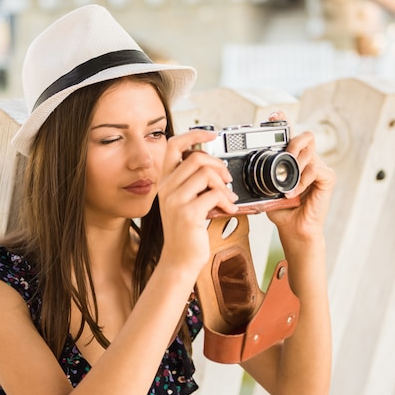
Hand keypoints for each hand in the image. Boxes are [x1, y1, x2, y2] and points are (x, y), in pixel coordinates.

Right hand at [157, 128, 238, 273]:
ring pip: (205, 173)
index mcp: (165, 182)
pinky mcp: (187, 214)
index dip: (193, 134)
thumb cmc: (185, 232)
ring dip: (224, 184)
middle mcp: (166, 188)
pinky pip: (213, 194)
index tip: (211, 135)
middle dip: (218, 165)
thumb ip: (192, 183)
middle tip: (227, 179)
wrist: (179, 259)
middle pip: (196, 158)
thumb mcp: (184, 202)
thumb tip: (214, 165)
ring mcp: (175, 201)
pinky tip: (229, 209)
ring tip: (228, 197)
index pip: (173, 145)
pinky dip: (226, 200)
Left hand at [266, 112, 335, 242]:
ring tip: (286, 186)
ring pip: (309, 153)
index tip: (274, 116)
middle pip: (306, 136)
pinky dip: (302, 180)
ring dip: (295, 168)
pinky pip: (315, 169)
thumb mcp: (266, 191)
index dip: (284, 122)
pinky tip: (294, 193)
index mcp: (295, 161)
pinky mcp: (328, 179)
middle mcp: (309, 161)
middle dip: (292, 143)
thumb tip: (243, 171)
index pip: (292, 135)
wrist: (294, 230)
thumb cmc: (282, 212)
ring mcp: (320, 169)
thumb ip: (261, 178)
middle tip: (284, 158)